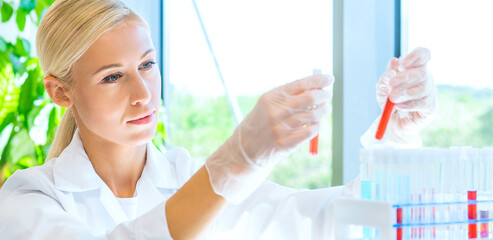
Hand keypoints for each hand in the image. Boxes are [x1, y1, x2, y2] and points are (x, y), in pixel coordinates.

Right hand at [206, 74, 333, 202]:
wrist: (246, 148)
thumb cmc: (262, 123)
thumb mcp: (269, 104)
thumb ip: (290, 96)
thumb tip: (318, 87)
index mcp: (272, 97)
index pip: (301, 84)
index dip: (318, 80)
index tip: (329, 79)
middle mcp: (276, 110)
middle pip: (311, 97)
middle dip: (324, 95)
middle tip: (328, 96)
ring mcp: (281, 127)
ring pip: (314, 114)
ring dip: (323, 111)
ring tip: (323, 111)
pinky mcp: (287, 142)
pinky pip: (311, 131)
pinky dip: (316, 126)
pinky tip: (313, 125)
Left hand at [361, 47, 437, 147]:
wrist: (392, 122)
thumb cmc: (389, 101)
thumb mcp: (382, 87)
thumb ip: (386, 76)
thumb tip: (393, 63)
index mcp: (414, 68)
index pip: (423, 55)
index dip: (416, 56)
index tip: (402, 64)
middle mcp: (425, 78)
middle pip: (422, 72)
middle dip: (405, 77)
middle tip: (392, 84)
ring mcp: (430, 93)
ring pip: (423, 88)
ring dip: (406, 92)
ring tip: (393, 98)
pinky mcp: (432, 108)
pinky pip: (423, 103)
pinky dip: (409, 104)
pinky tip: (399, 106)